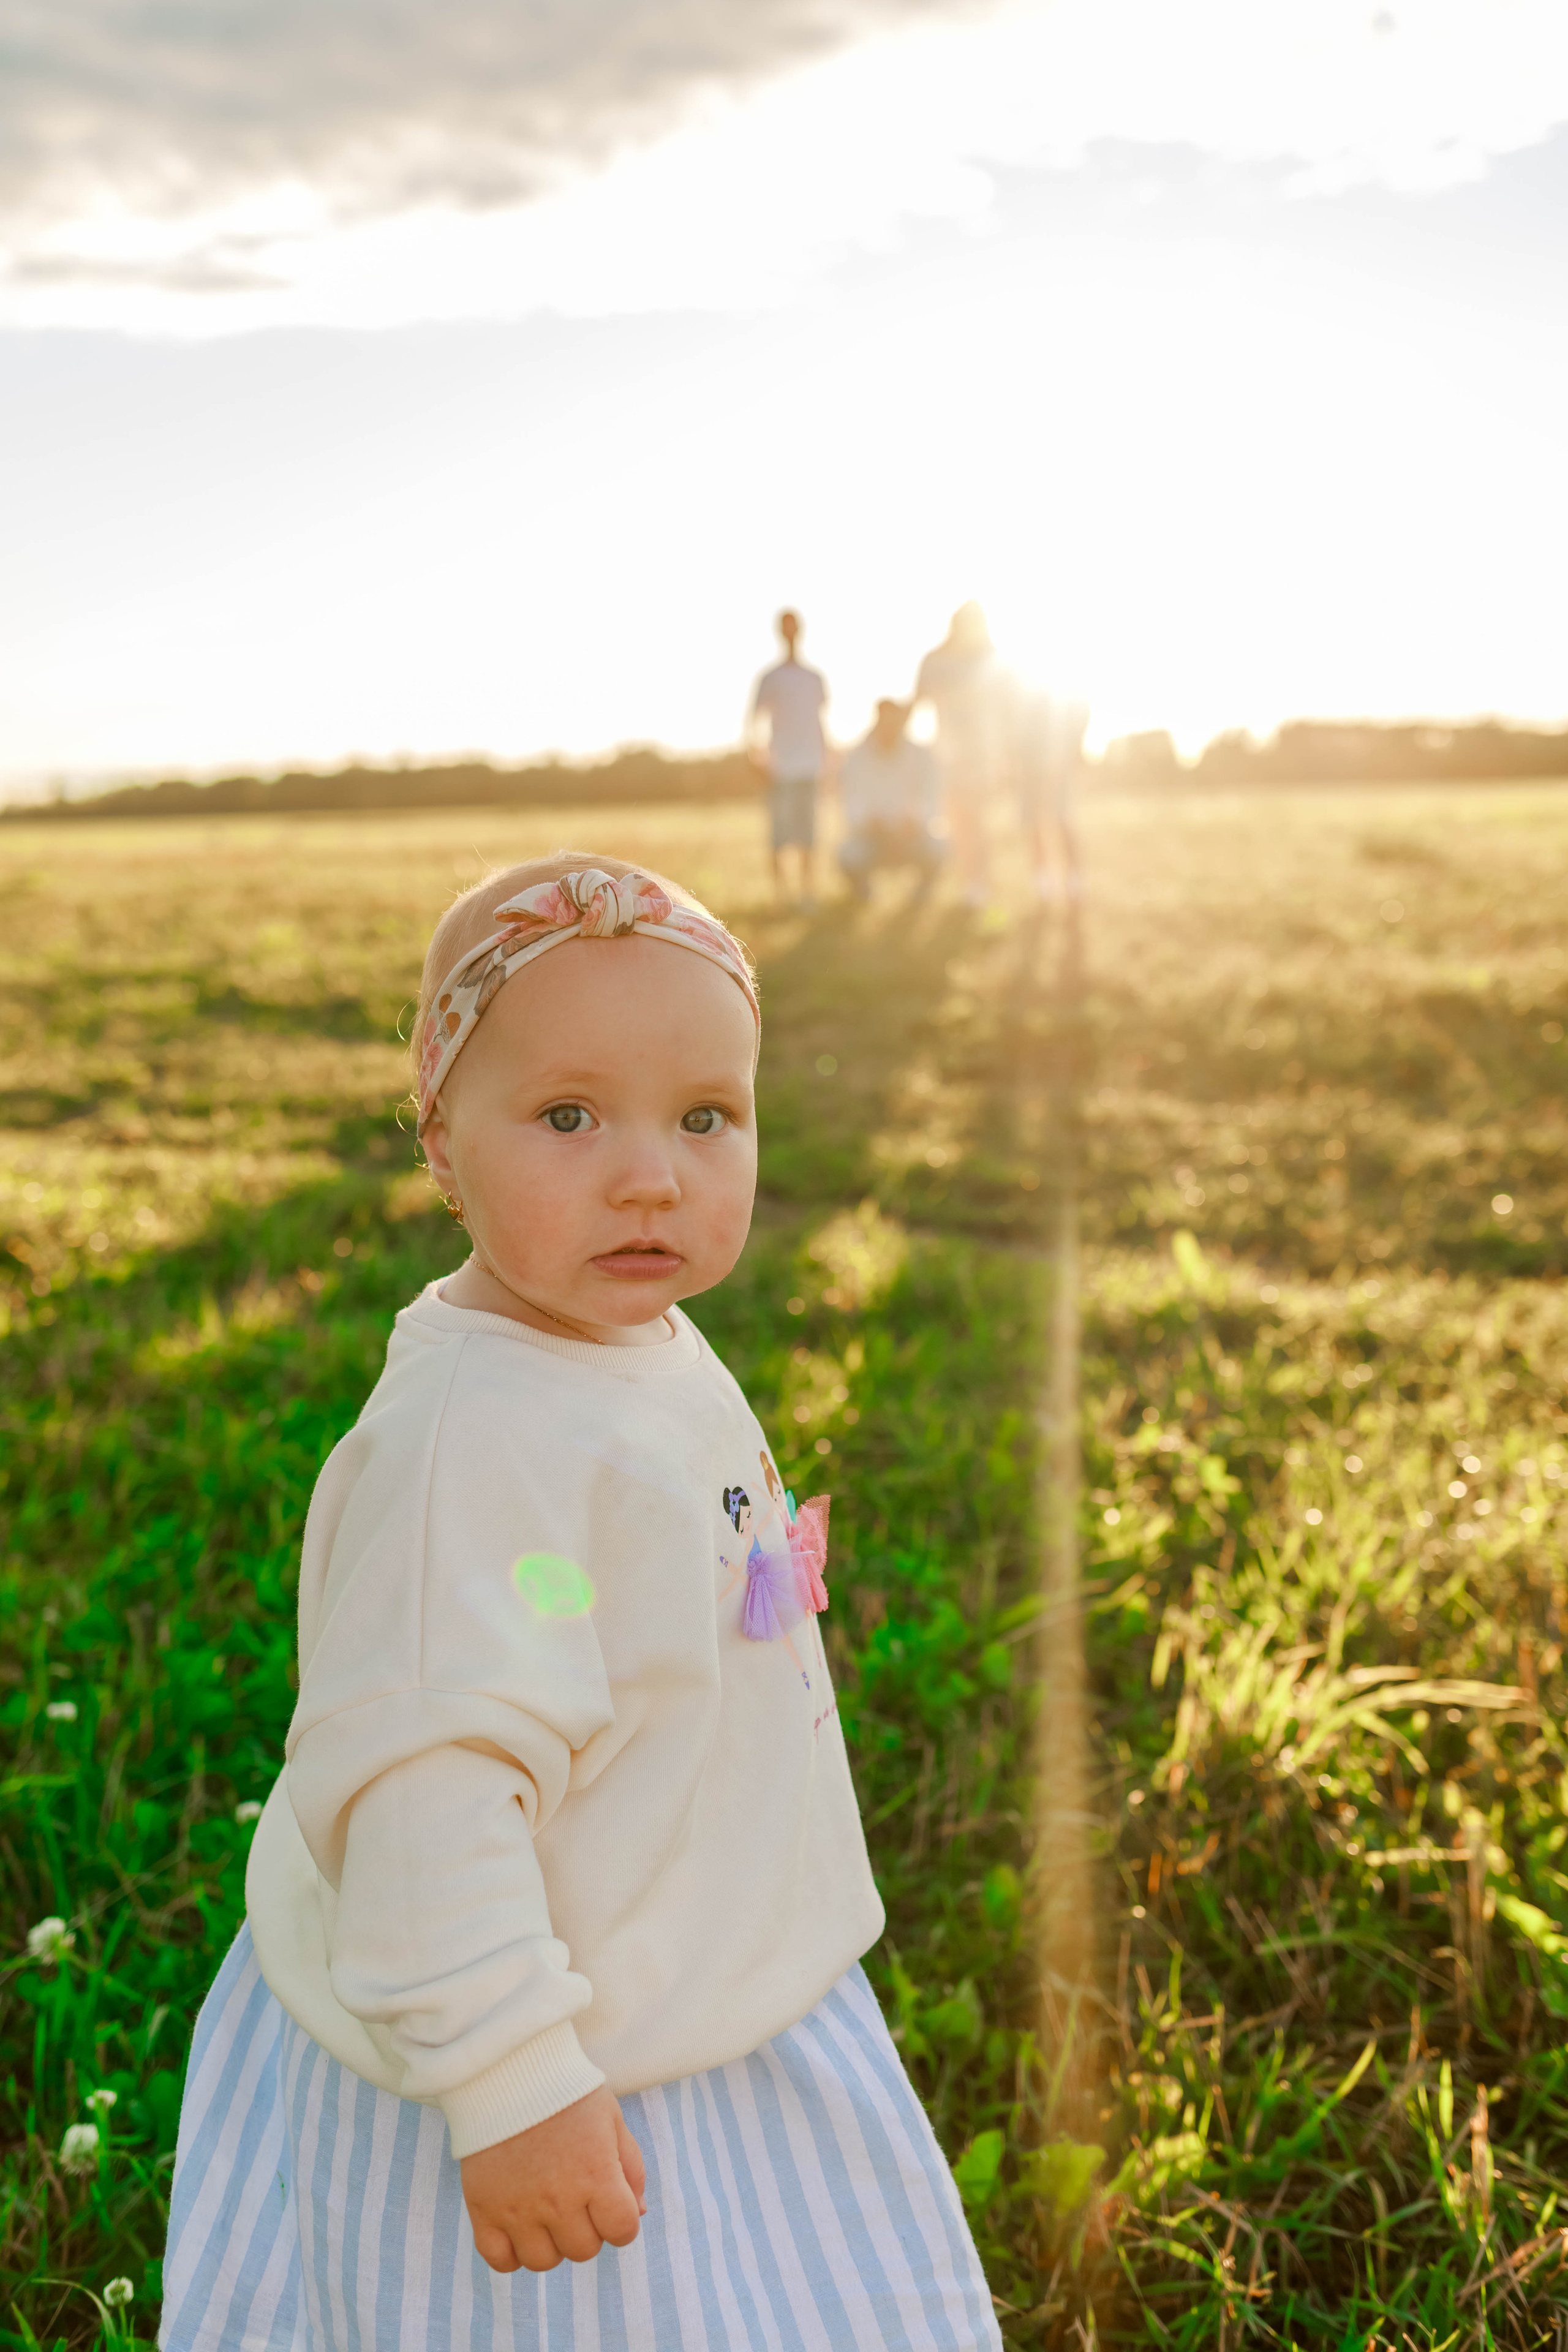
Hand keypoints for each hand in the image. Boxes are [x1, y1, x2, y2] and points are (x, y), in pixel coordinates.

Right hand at [461, 2086, 646, 2272]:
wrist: (508, 2071)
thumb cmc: (567, 2094)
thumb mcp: (612, 2120)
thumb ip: (632, 2169)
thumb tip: (638, 2213)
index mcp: (596, 2174)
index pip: (622, 2231)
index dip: (620, 2220)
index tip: (608, 2202)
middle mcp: (559, 2198)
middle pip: (583, 2250)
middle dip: (587, 2229)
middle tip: (575, 2197)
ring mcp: (519, 2208)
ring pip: (544, 2261)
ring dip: (551, 2242)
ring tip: (546, 2211)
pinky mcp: (484, 2210)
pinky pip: (500, 2260)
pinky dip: (511, 2253)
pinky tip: (518, 2226)